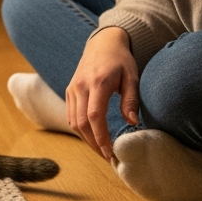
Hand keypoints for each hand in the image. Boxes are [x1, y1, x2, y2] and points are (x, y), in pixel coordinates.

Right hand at [66, 27, 140, 159]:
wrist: (102, 43)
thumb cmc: (120, 60)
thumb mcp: (132, 76)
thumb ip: (131, 99)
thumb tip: (132, 122)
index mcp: (97, 83)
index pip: (94, 115)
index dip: (100, 137)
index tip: (110, 152)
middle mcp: (80, 86)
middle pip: (81, 122)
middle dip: (94, 143)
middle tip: (108, 157)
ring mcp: (72, 88)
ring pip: (73, 121)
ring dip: (86, 138)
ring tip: (101, 149)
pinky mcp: (69, 90)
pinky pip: (70, 115)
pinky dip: (80, 129)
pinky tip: (92, 136)